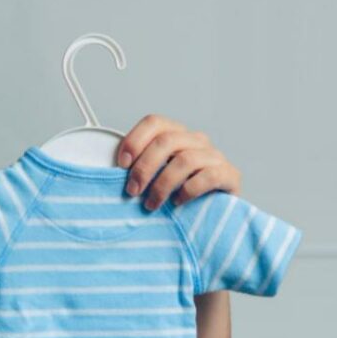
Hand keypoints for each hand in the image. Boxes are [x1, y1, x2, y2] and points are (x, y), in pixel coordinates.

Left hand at [115, 114, 241, 210]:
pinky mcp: (229, 174)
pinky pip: (209, 175)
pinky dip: (189, 190)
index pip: (154, 122)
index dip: (134, 140)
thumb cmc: (176, 193)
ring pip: (185, 159)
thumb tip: (107, 173)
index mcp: (175, 135)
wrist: (211, 215)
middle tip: (132, 191)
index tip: (121, 165)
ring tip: (151, 204)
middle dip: (144, 167)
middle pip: (166, 141)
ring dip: (163, 184)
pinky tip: (178, 202)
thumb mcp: (153, 178)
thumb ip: (136, 169)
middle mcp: (195, 141)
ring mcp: (214, 156)